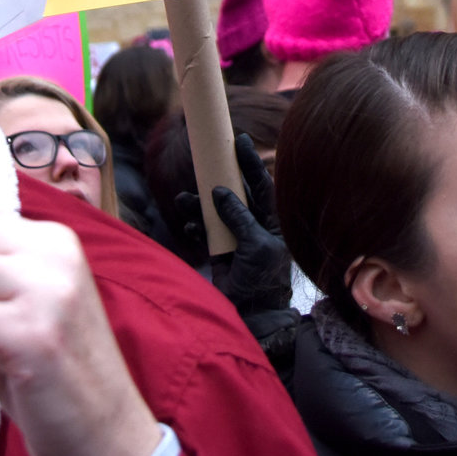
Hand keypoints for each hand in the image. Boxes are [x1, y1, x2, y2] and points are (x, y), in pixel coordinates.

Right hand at [173, 133, 294, 318]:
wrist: (252, 314)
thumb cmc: (263, 280)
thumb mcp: (256, 244)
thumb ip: (239, 216)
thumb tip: (219, 191)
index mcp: (273, 221)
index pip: (262, 184)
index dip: (251, 162)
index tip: (240, 141)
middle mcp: (255, 224)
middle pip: (236, 192)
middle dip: (220, 178)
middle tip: (207, 160)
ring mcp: (236, 236)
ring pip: (216, 209)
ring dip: (200, 203)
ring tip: (184, 200)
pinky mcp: (219, 249)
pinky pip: (204, 228)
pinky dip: (194, 223)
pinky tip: (188, 222)